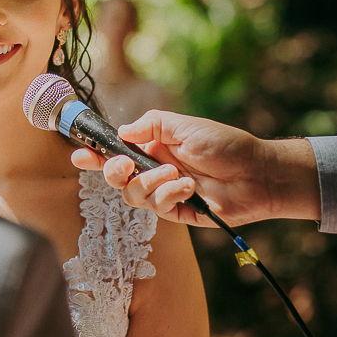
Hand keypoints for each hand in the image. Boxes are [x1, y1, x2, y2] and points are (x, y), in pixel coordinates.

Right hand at [71, 110, 320, 227]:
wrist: (258, 173)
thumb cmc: (225, 144)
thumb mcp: (185, 125)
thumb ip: (152, 124)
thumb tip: (123, 131)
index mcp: (153, 148)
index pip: (117, 152)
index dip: (95, 156)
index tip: (79, 154)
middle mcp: (155, 171)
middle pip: (117, 178)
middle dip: (113, 172)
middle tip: (125, 165)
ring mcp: (165, 192)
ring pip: (133, 195)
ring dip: (149, 183)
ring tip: (175, 174)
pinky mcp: (178, 212)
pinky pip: (158, 208)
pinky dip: (168, 195)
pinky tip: (187, 186)